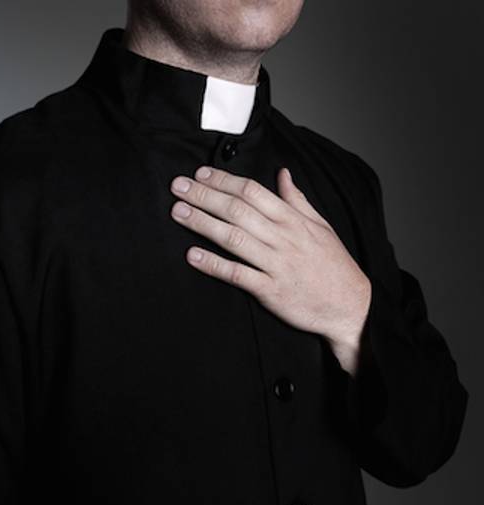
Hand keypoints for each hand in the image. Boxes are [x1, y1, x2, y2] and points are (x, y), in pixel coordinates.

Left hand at [169, 166, 370, 374]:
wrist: (352, 306)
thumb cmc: (334, 265)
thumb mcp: (321, 226)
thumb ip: (297, 199)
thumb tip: (283, 173)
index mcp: (293, 220)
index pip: (253, 192)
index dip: (224, 181)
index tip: (201, 173)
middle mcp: (283, 238)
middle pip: (238, 210)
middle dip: (205, 196)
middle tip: (178, 186)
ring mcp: (276, 264)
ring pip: (234, 238)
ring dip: (203, 223)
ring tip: (178, 212)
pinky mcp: (270, 290)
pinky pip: (238, 274)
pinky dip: (214, 264)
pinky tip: (192, 255)